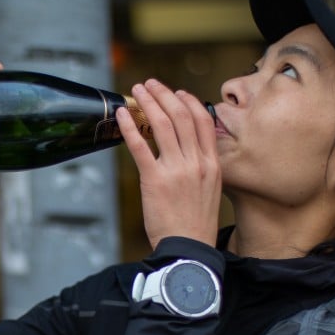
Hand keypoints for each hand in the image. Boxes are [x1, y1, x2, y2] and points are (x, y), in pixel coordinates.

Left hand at [116, 79, 221, 249]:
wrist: (188, 250)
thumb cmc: (195, 225)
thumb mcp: (210, 191)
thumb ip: (202, 168)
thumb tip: (189, 151)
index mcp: (212, 164)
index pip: (202, 121)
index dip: (189, 101)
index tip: (177, 92)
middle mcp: (196, 163)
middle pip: (181, 116)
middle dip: (164, 94)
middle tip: (150, 84)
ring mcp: (176, 170)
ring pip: (162, 125)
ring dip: (147, 103)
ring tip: (136, 91)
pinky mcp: (155, 180)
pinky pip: (140, 146)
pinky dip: (130, 127)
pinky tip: (122, 116)